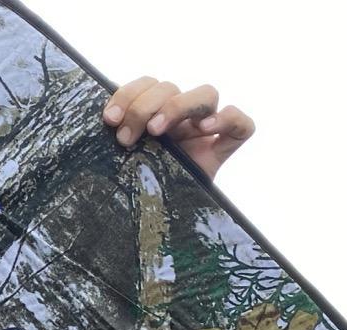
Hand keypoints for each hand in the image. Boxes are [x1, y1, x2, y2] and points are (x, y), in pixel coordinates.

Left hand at [102, 78, 254, 179]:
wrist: (158, 226)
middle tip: (126, 137)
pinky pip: (241, 125)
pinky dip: (227, 119)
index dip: (127, 94)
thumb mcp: (123, 165)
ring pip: (206, 94)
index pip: (148, 85)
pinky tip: (205, 130)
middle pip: (171, 88)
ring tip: (156, 130)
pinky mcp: (223, 150)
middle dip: (144, 107)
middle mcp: (181, 119)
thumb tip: (105, 124)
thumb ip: (120, 142)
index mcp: (155, 115)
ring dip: (178, 106)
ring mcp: (205, 132)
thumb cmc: (138, 192)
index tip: (109, 119)